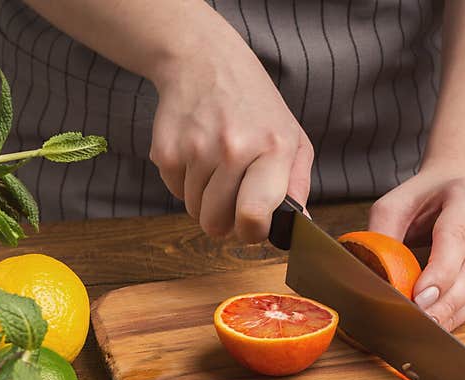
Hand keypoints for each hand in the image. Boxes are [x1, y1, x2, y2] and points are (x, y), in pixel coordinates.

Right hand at [149, 33, 312, 242]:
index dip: (252, 232)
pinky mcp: (165, 149)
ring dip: (204, 200)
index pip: (253, 214)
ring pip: (194, 210)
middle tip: (232, 200)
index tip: (253, 226)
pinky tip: (197, 155)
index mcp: (273, 149)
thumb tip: (299, 226)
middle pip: (216, 223)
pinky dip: (185, 183)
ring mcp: (196, 148)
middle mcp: (233, 148)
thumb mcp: (292, 138)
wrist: (205, 60)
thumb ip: (298, 185)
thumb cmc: (256, 107)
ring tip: (217, 168)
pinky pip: (175, 192)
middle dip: (224, 221)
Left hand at [368, 170, 464, 330]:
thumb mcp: (396, 205)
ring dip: (456, 312)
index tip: (420, 297)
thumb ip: (383, 235)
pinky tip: (442, 323)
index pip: (457, 237)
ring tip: (430, 328)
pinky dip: (462, 313)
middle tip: (423, 320)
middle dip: (449, 300)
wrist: (456, 189)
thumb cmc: (424, 200)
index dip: (440, 271)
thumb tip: (374, 275)